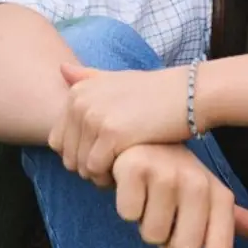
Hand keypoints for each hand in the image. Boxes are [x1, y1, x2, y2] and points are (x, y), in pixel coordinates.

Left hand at [50, 62, 190, 182]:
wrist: (190, 94)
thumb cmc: (155, 91)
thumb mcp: (117, 78)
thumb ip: (89, 78)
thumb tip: (61, 69)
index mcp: (77, 92)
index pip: (57, 141)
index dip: (78, 156)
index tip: (103, 158)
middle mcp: (80, 102)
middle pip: (67, 156)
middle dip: (88, 169)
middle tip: (114, 169)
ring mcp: (94, 117)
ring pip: (80, 166)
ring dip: (99, 176)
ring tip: (121, 170)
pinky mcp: (111, 133)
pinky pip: (96, 169)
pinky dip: (109, 178)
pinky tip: (126, 171)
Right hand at [111, 145, 247, 247]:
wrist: (143, 137)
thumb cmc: (179, 175)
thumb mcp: (212, 196)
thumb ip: (244, 220)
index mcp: (219, 195)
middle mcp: (197, 183)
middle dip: (166, 242)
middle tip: (163, 217)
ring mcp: (166, 174)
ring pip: (150, 235)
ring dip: (144, 224)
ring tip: (147, 200)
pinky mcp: (135, 168)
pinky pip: (127, 214)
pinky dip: (125, 206)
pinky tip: (130, 188)